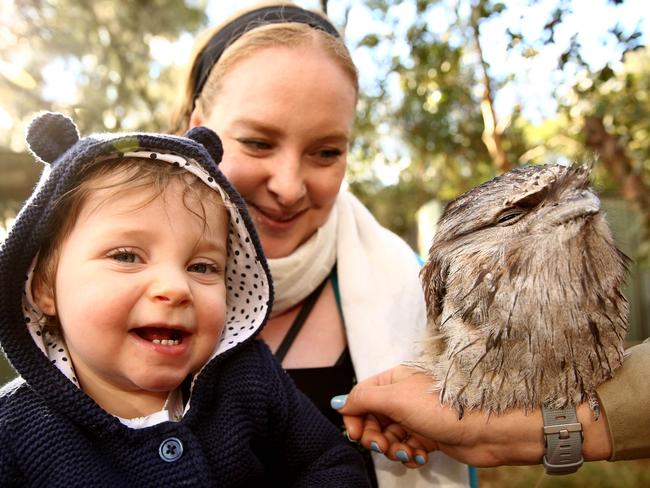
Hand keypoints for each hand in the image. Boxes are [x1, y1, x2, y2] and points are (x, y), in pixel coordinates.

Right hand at [332, 365, 547, 466]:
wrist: (487, 428)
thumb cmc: (446, 406)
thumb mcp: (397, 398)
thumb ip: (364, 398)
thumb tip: (340, 402)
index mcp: (394, 380)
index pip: (361, 396)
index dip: (355, 416)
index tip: (357, 433)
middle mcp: (403, 396)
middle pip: (372, 419)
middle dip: (374, 436)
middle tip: (383, 446)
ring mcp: (415, 417)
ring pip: (388, 436)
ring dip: (392, 448)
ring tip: (406, 452)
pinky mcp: (428, 436)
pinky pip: (405, 448)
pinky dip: (407, 455)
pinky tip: (418, 457)